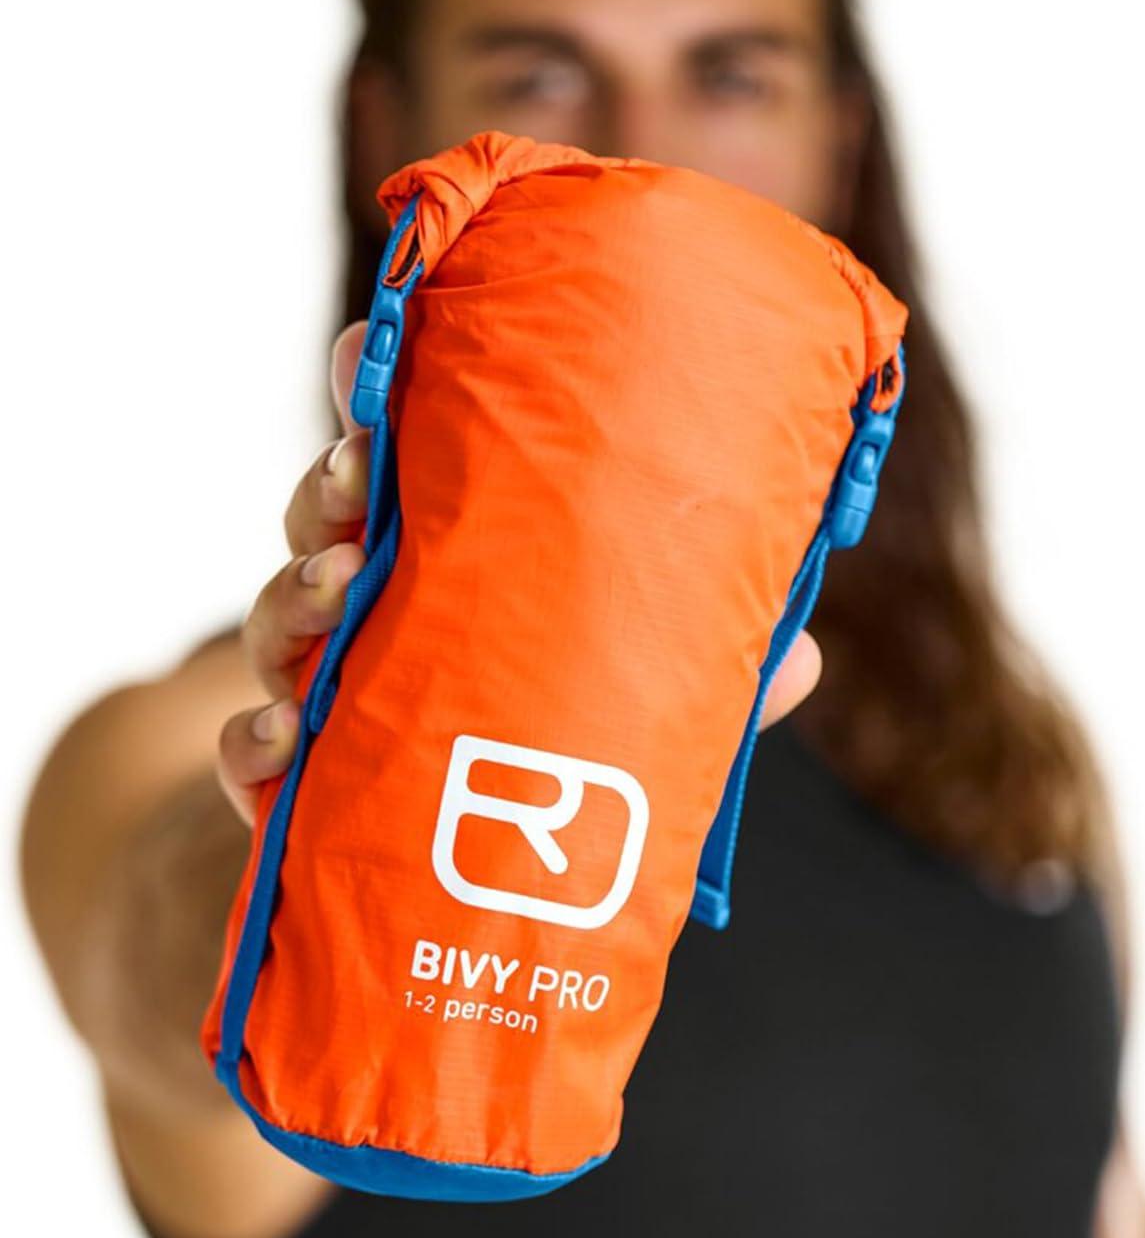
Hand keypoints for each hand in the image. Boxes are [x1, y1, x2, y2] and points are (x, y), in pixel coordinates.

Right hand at [216, 323, 822, 825]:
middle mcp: (371, 614)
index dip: (370, 400)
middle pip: (321, 523)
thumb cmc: (541, 759)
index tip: (369, 353)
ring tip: (336, 586)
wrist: (453, 885)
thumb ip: (696, 680)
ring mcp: (320, 693)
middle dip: (329, 487)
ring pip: (271, 618)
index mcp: (439, 565)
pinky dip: (250, 740)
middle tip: (361, 476)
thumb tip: (808, 656)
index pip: (393, 465)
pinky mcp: (289, 785)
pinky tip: (286, 733)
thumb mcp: (625, 704)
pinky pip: (243, 753)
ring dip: (290, 593)